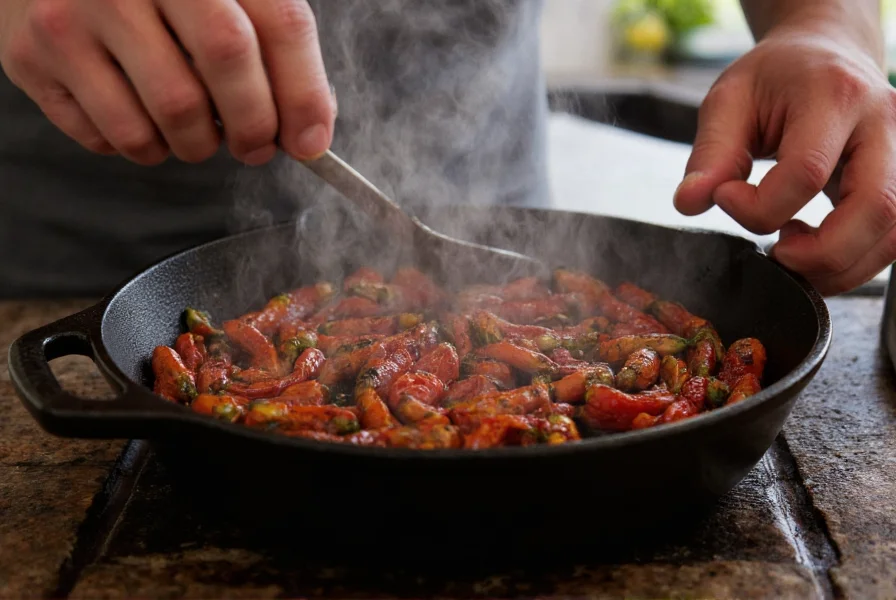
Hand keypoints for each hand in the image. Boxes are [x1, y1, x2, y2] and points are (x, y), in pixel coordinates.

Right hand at [0, 0, 335, 165]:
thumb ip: (272, 41)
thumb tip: (308, 132)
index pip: (278, 25)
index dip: (303, 93)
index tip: (311, 142)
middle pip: (225, 65)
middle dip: (254, 127)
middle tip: (255, 147)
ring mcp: (73, 14)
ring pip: (167, 118)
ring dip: (196, 146)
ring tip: (196, 131)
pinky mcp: (31, 55)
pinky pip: (108, 137)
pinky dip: (140, 146)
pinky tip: (141, 118)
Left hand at [673, 18, 895, 294]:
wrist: (824, 53)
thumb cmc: (775, 78)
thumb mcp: (729, 102)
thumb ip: (710, 155)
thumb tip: (688, 203)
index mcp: (835, 95)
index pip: (806, 172)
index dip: (759, 206)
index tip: (725, 199)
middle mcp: (885, 122)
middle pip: (875, 208)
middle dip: (818, 253)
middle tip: (774, 254)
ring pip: (894, 232)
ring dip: (838, 265)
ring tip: (789, 250)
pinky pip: (893, 237)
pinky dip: (852, 260)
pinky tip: (813, 247)